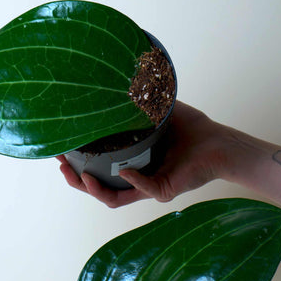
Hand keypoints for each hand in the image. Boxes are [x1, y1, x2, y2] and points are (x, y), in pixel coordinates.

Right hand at [57, 102, 228, 207]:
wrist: (219, 142)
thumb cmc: (191, 129)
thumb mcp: (157, 112)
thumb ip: (137, 103)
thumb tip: (115, 82)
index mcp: (130, 163)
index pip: (98, 170)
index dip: (77, 165)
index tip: (61, 151)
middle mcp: (135, 179)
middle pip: (98, 187)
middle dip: (76, 179)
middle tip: (61, 165)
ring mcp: (148, 188)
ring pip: (112, 198)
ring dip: (93, 189)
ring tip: (80, 175)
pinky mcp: (163, 191)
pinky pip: (142, 189)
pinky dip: (130, 181)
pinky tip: (122, 170)